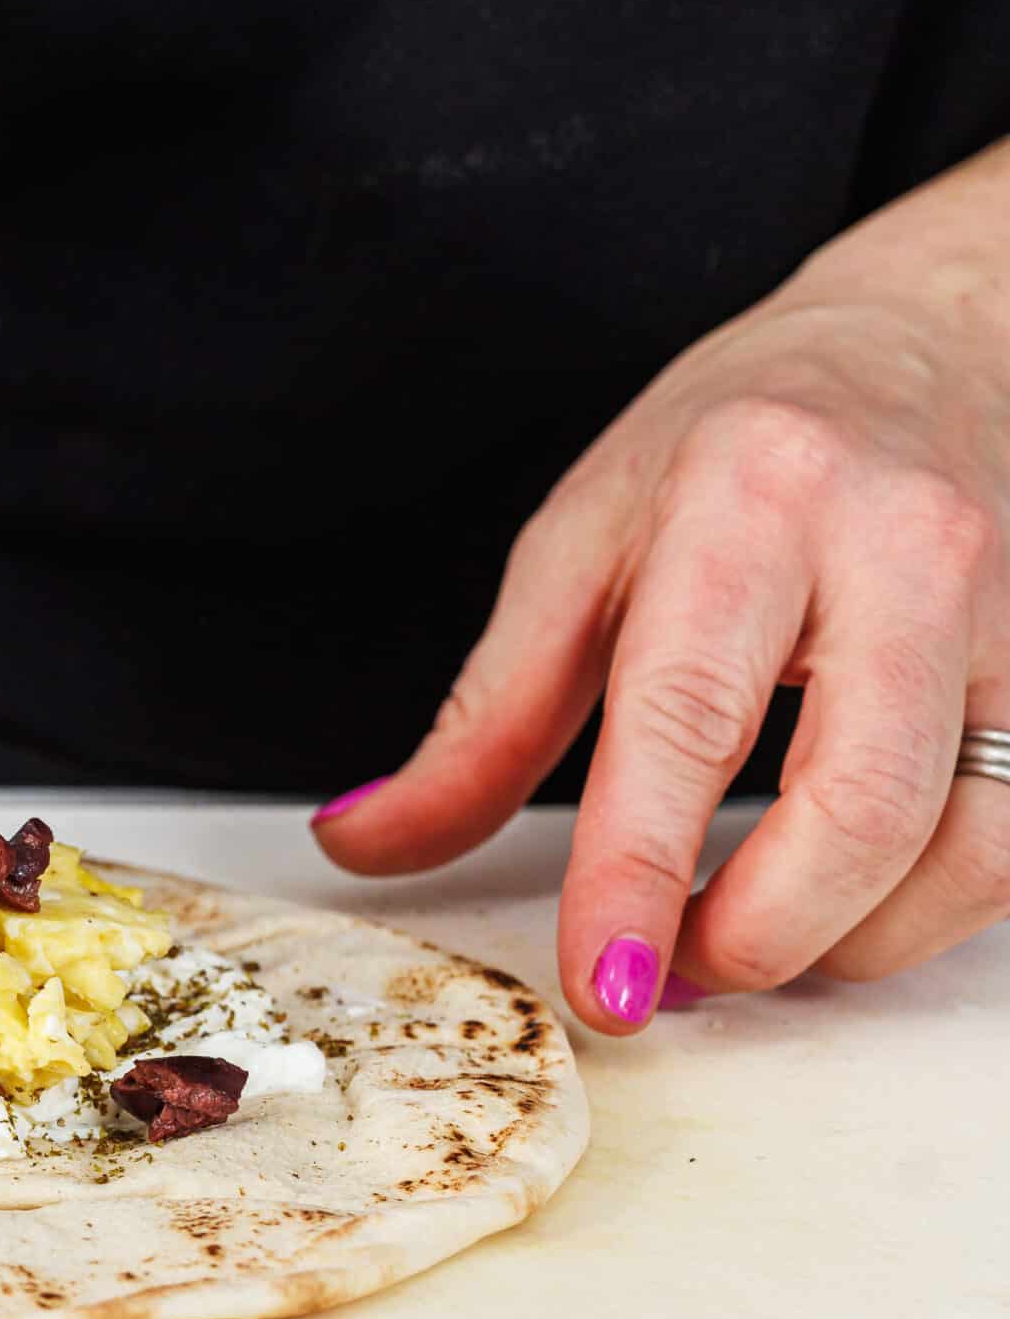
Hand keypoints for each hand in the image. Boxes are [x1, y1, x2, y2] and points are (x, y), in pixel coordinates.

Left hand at [313, 138, 1009, 1032]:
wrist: (924, 338)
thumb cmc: (733, 446)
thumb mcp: (578, 545)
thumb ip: (483, 716)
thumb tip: (368, 840)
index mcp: (750, 499)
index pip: (687, 717)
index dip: (639, 872)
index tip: (605, 981)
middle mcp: (904, 546)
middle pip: (856, 806)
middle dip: (754, 933)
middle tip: (669, 965)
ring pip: (963, 847)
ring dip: (841, 943)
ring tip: (745, 934)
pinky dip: (920, 912)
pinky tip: (843, 901)